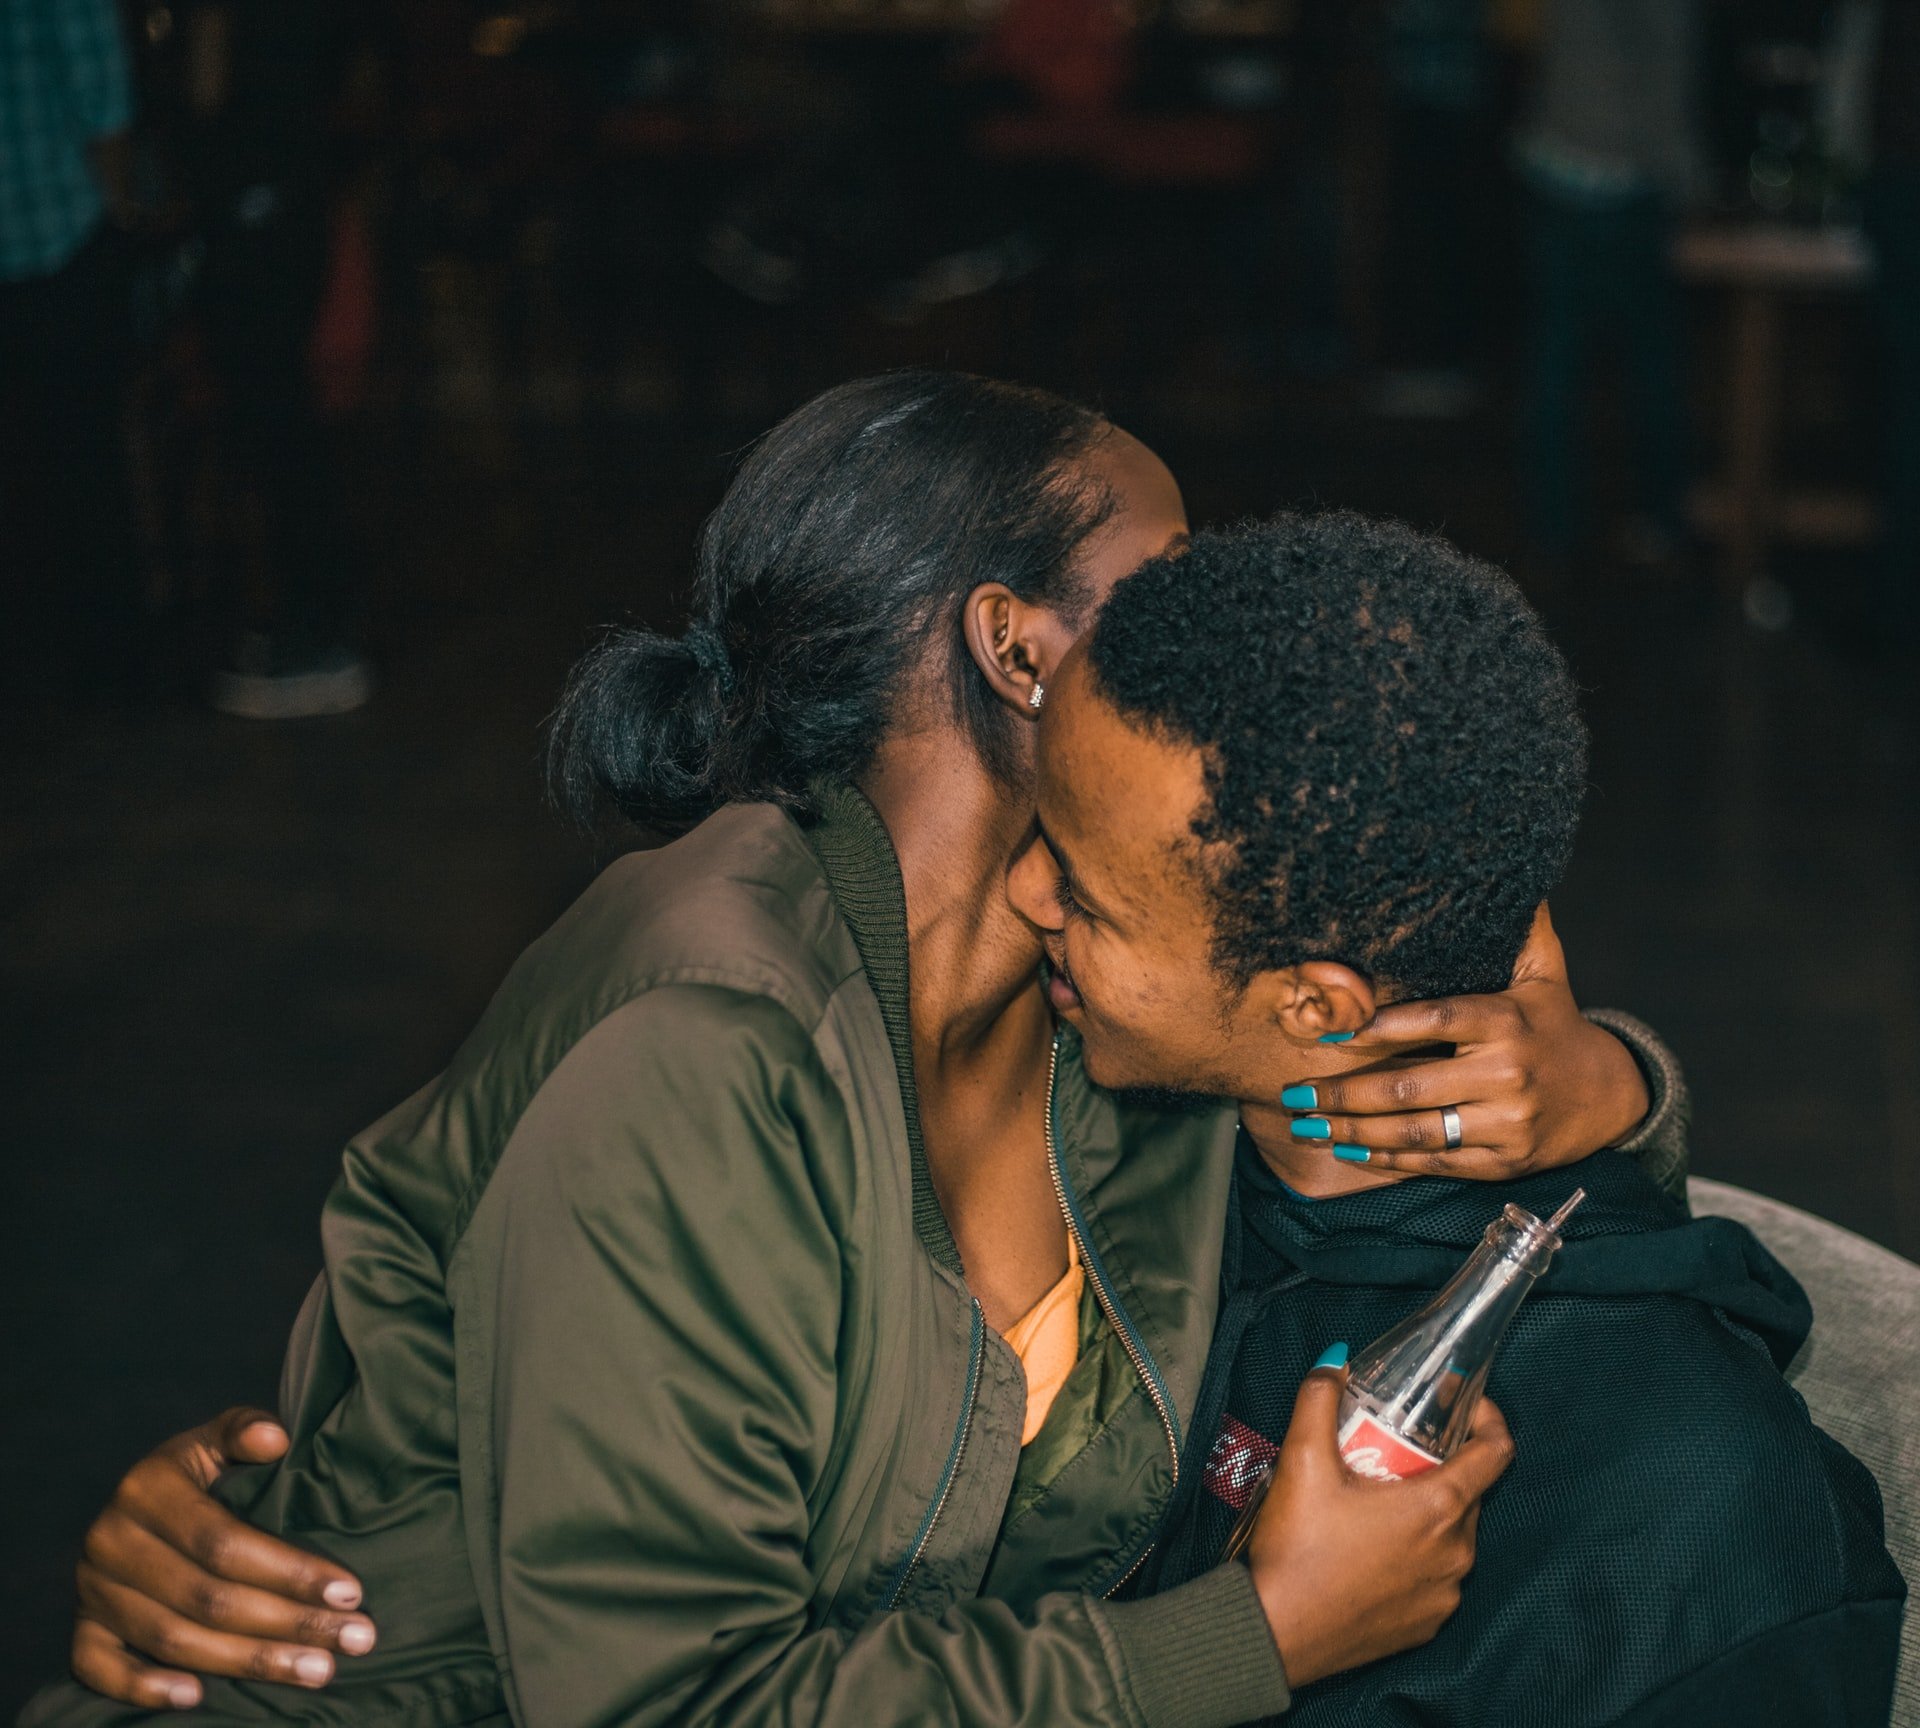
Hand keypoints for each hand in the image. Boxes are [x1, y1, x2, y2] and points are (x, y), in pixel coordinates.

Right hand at [70, 1408, 375, 1709]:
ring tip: (317, 1671)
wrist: (133, 1504)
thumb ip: (243, 1431)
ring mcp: (92, 1590)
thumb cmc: (194, 1472)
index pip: (225, 1541)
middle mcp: (112, 1541)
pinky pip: (99, 1669)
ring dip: (249, 1662)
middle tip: (354, 1640)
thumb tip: (275, 1438)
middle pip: (207, 1598)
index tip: (350, 1592)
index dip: (289, 1570)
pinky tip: (198, 1698)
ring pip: (173, 1639)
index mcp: (147, 1489)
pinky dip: (145, 1688)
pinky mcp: (81, 1629)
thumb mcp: (214, 1440)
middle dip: (288, 1624)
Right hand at [1246, 1364, 1512, 1686]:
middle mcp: (1456, 1552)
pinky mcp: (1427, 1623)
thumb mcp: (1302, 1460)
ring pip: (1452, 1535)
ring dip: (1427, 1510)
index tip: (1461, 1403)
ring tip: (1377, 1498)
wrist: (1277, 1632)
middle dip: (1438, 1462)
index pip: (1496, 1453)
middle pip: (1469, 1491)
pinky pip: (1436, 1574)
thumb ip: (1320, 1399)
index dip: (1487, 1418)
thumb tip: (1335, 1360)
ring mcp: (1445, 1592)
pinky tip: (1373, 1548)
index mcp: (1439, 1508)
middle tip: (1392, 1449)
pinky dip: (1416, 1553)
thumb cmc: (1297, 1547)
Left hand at [1288, 905, 1648, 1177]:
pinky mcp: (1504, 1162)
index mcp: (1508, 1022)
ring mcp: (1507, 1123)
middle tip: (1295, 1091)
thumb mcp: (1545, 971)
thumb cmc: (1553, 1024)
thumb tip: (1505, 870)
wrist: (1610, 1095)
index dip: (1381, 1026)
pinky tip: (1348, 1150)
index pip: (1436, 1020)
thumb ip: (1519, 926)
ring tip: (1307, 1125)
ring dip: (1353, 1132)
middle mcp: (1508, 1074)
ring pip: (1416, 1132)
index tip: (1333, 1030)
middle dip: (1344, 1092)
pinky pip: (1436, 1163)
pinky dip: (1387, 1160)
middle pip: (1410, 1086)